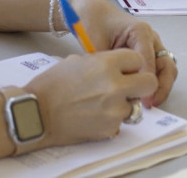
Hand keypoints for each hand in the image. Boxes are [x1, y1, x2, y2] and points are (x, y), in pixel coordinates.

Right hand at [25, 50, 157, 145]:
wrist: (36, 112)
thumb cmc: (51, 85)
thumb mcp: (76, 60)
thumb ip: (101, 62)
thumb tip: (116, 67)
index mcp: (106, 64)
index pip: (137, 58)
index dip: (130, 63)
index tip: (125, 68)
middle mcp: (115, 86)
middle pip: (149, 82)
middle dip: (141, 83)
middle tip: (129, 85)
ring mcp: (115, 110)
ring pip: (135, 105)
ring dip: (124, 103)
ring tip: (101, 102)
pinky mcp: (110, 128)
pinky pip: (121, 122)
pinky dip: (111, 119)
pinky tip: (94, 114)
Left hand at [67, 0, 176, 108]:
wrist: (89, 11)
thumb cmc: (92, 23)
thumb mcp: (97, 44)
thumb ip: (109, 66)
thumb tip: (119, 89)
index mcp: (140, 31)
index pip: (149, 61)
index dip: (146, 82)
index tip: (140, 99)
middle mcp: (150, 38)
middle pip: (167, 65)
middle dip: (161, 87)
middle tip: (150, 104)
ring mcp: (150, 45)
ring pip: (166, 69)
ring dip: (160, 86)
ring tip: (148, 103)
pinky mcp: (146, 52)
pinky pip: (157, 69)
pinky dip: (154, 83)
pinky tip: (142, 95)